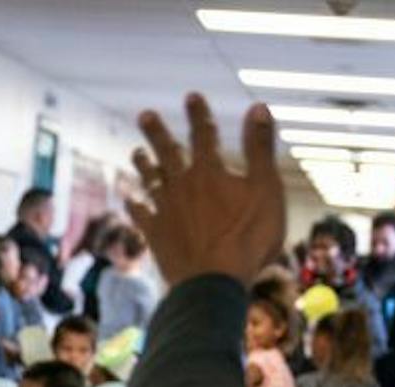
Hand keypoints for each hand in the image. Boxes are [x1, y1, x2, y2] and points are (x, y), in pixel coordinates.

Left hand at [129, 95, 285, 287]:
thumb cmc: (248, 237)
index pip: (203, 134)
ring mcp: (165, 211)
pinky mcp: (156, 236)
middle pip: (167, 153)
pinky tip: (128, 199)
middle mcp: (182, 186)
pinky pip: (141, 216)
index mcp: (209, 171)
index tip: (191, 95)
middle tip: (143, 115)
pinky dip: (135, 205)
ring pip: (150, 181)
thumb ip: (260, 148)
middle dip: (156, 132)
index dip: (198, 114)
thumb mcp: (266, 189)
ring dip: (143, 165)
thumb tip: (258, 106)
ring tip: (135, 152)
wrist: (214, 282)